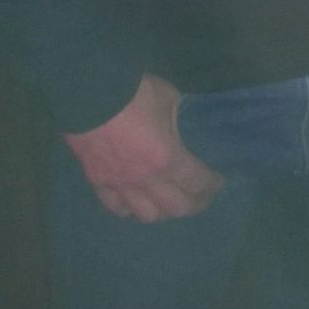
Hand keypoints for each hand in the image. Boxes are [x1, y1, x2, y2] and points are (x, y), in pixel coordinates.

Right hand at [64, 73, 223, 222]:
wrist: (91, 95)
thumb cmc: (135, 93)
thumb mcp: (168, 97)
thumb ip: (180, 115)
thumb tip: (186, 120)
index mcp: (169, 159)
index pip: (197, 181)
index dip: (211, 184)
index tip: (218, 182)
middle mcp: (147, 180)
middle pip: (176, 207)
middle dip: (194, 204)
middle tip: (200, 197)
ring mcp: (121, 185)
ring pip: (146, 215)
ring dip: (162, 211)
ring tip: (168, 202)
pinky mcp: (98, 182)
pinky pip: (116, 207)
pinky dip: (128, 209)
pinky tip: (134, 203)